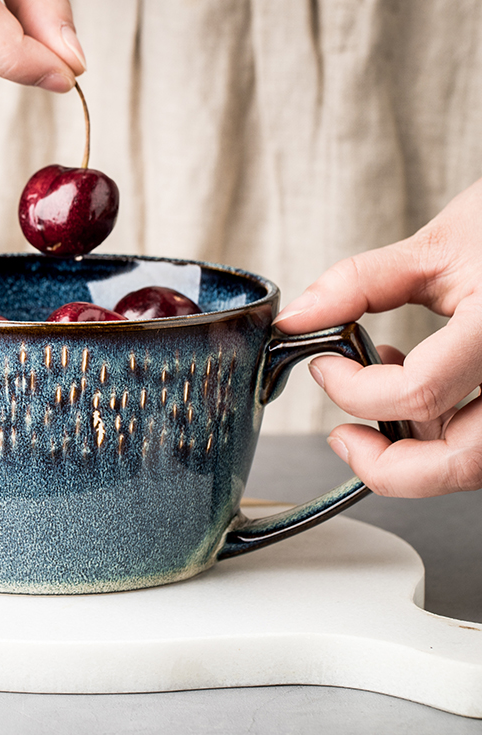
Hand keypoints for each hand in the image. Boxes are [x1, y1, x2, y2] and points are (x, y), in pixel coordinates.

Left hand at [274, 177, 481, 497]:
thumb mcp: (441, 243)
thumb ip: (359, 284)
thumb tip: (297, 318)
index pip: (419, 392)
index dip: (352, 389)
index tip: (324, 365)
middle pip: (461, 462)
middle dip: (387, 466)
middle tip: (344, 438)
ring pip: (477, 463)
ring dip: (418, 452)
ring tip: (380, 403)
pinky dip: (447, 436)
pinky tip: (420, 396)